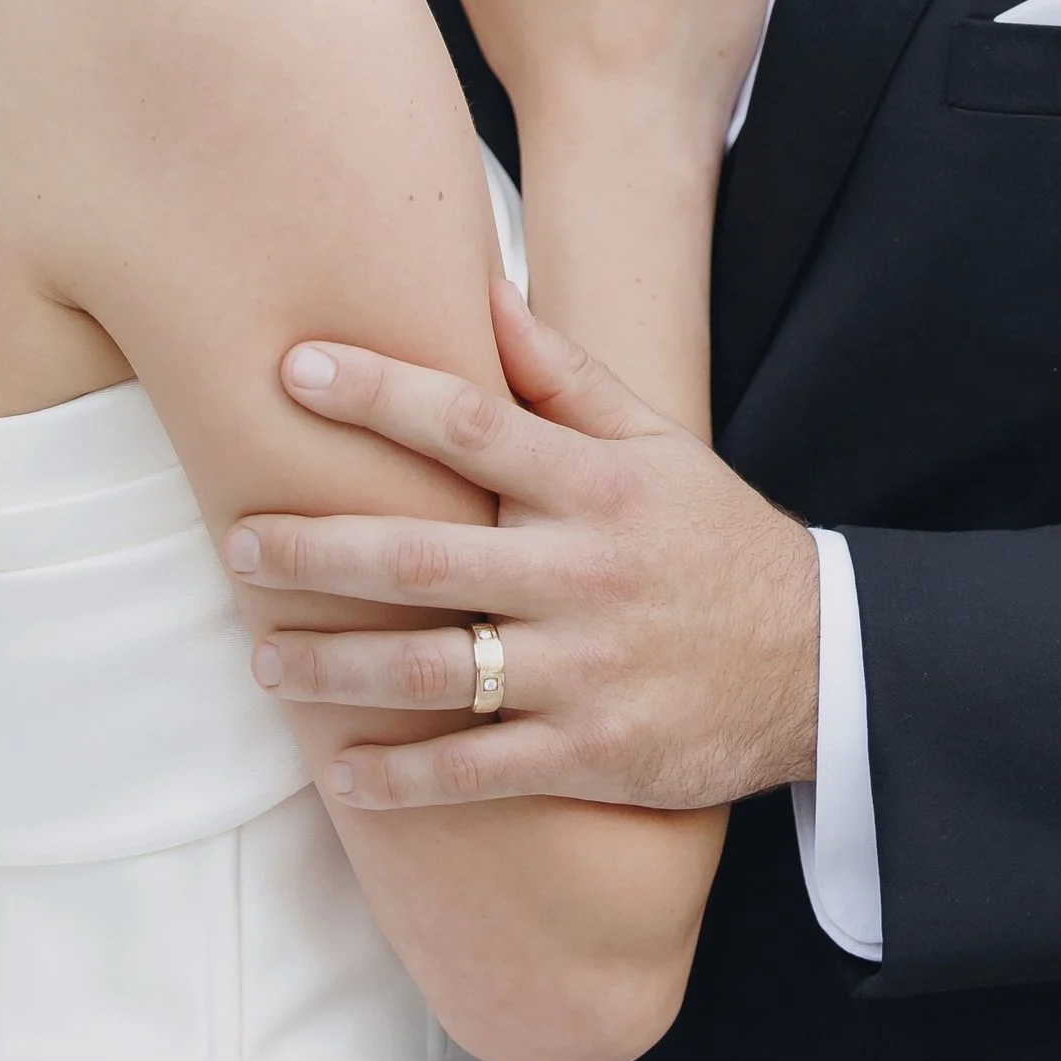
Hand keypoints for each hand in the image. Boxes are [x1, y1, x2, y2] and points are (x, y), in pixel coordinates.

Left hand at [230, 281, 821, 810]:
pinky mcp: (594, 754)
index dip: (380, 393)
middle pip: (425, 557)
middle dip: (316, 550)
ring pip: (437, 670)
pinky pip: (478, 770)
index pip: (472, 425)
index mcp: (596, 486)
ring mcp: (587, 671)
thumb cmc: (710, 539)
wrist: (823, 665)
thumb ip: (562, 374)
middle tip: (237, 541)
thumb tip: (478, 286)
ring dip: (336, 668)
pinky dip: (403, 775)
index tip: (294, 367)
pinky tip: (342, 769)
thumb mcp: (656, 443)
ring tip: (263, 656)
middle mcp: (584, 573)